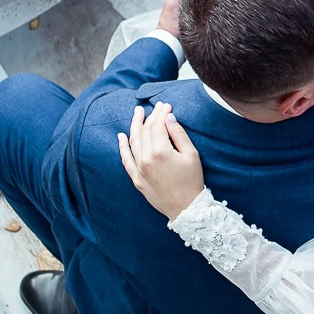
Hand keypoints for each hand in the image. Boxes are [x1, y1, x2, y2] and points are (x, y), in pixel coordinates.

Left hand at [117, 103, 206, 219]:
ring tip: (137, 113)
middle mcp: (146, 159)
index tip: (166, 105)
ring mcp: (139, 169)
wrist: (186, 208)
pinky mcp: (136, 179)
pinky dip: (122, 147)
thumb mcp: (191, 154)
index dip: (161, 113)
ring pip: (134, 141)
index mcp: (160, 151)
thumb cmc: (192, 181)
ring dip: (135, 125)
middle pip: (145, 131)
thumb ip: (178, 134)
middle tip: (155, 106)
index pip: (157, 125)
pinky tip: (121, 136)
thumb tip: (168, 117)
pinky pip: (126, 159)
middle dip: (150, 116)